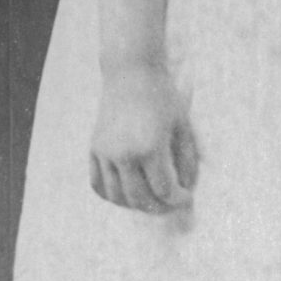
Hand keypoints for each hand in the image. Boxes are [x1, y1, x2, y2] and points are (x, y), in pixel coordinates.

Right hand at [90, 63, 197, 211]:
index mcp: (150, 148)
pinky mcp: (94, 149)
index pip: (164, 190)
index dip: (178, 199)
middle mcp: (124, 154)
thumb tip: (186, 188)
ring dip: (135, 205)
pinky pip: (98, 184)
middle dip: (159, 207)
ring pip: (117, 196)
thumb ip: (186, 160)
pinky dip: (112, 196)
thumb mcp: (183, 127)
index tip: (186, 197)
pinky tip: (127, 195)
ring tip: (151, 201)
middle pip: (140, 199)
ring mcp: (105, 153)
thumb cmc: (163, 97)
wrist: (131, 74)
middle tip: (171, 204)